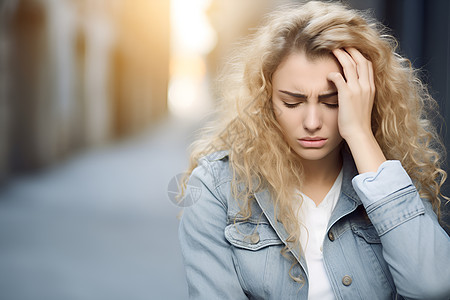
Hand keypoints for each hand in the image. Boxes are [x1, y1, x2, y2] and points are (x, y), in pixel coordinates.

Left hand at [328, 48, 384, 173]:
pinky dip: (332, 74)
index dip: (358, 54)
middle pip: (360, 60)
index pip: (367, 64)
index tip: (350, 48)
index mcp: (371, 87)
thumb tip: (351, 86)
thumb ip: (359, 92)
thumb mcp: (362, 103)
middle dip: (350, 49)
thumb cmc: (358, 121)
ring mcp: (357, 89)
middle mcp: (366, 85)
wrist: (359, 134)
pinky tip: (327, 75)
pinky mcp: (347, 95)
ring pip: (350, 65)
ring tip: (331, 48)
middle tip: (340, 42)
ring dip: (340, 55)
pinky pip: (339, 78)